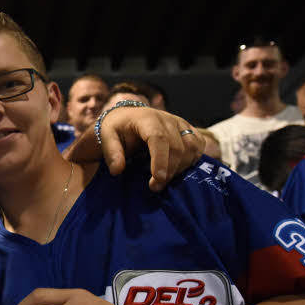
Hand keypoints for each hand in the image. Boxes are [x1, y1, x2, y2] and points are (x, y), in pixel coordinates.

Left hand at [69, 105, 203, 190]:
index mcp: (146, 118)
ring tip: (164, 180)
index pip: (159, 138)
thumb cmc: (117, 128)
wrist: (128, 116)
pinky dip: (192, 160)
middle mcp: (167, 118)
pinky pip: (198, 145)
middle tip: (155, 187)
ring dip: (181, 167)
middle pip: (177, 146)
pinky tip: (178, 170)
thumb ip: (111, 152)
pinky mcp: (188, 129)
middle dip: (169, 170)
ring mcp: (180, 123)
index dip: (160, 160)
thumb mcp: (106, 136)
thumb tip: (117, 170)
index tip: (157, 180)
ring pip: (191, 147)